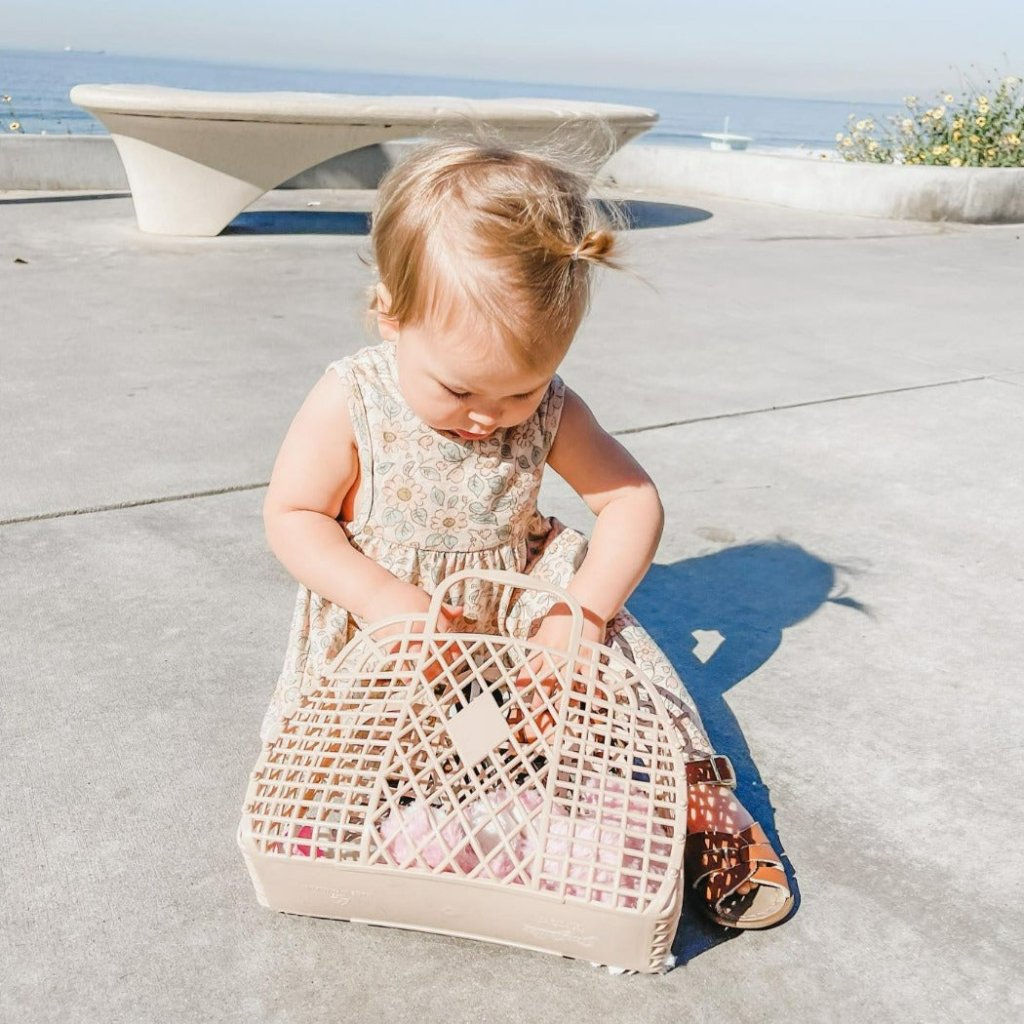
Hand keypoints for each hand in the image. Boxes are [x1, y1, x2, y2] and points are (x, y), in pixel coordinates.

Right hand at [361, 580, 462, 684]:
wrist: (375, 592)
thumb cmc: (401, 594)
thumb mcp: (426, 597)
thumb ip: (444, 608)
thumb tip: (460, 611)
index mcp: (428, 612)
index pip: (447, 630)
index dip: (454, 645)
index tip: (457, 656)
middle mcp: (418, 623)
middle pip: (435, 645)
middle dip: (443, 660)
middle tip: (448, 671)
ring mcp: (403, 632)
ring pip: (419, 654)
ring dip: (427, 668)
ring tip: (433, 678)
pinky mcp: (389, 639)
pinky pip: (399, 659)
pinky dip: (405, 671)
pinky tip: (411, 679)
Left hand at [508, 602, 605, 743]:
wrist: (585, 603)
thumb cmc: (561, 616)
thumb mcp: (540, 632)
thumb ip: (533, 650)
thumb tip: (524, 668)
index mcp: (539, 650)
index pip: (525, 678)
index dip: (519, 698)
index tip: (513, 716)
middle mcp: (553, 657)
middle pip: (542, 690)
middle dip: (536, 712)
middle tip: (530, 733)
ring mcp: (573, 660)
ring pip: (564, 691)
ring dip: (558, 712)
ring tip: (554, 731)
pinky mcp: (589, 660)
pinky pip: (589, 683)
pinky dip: (589, 698)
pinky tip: (589, 714)